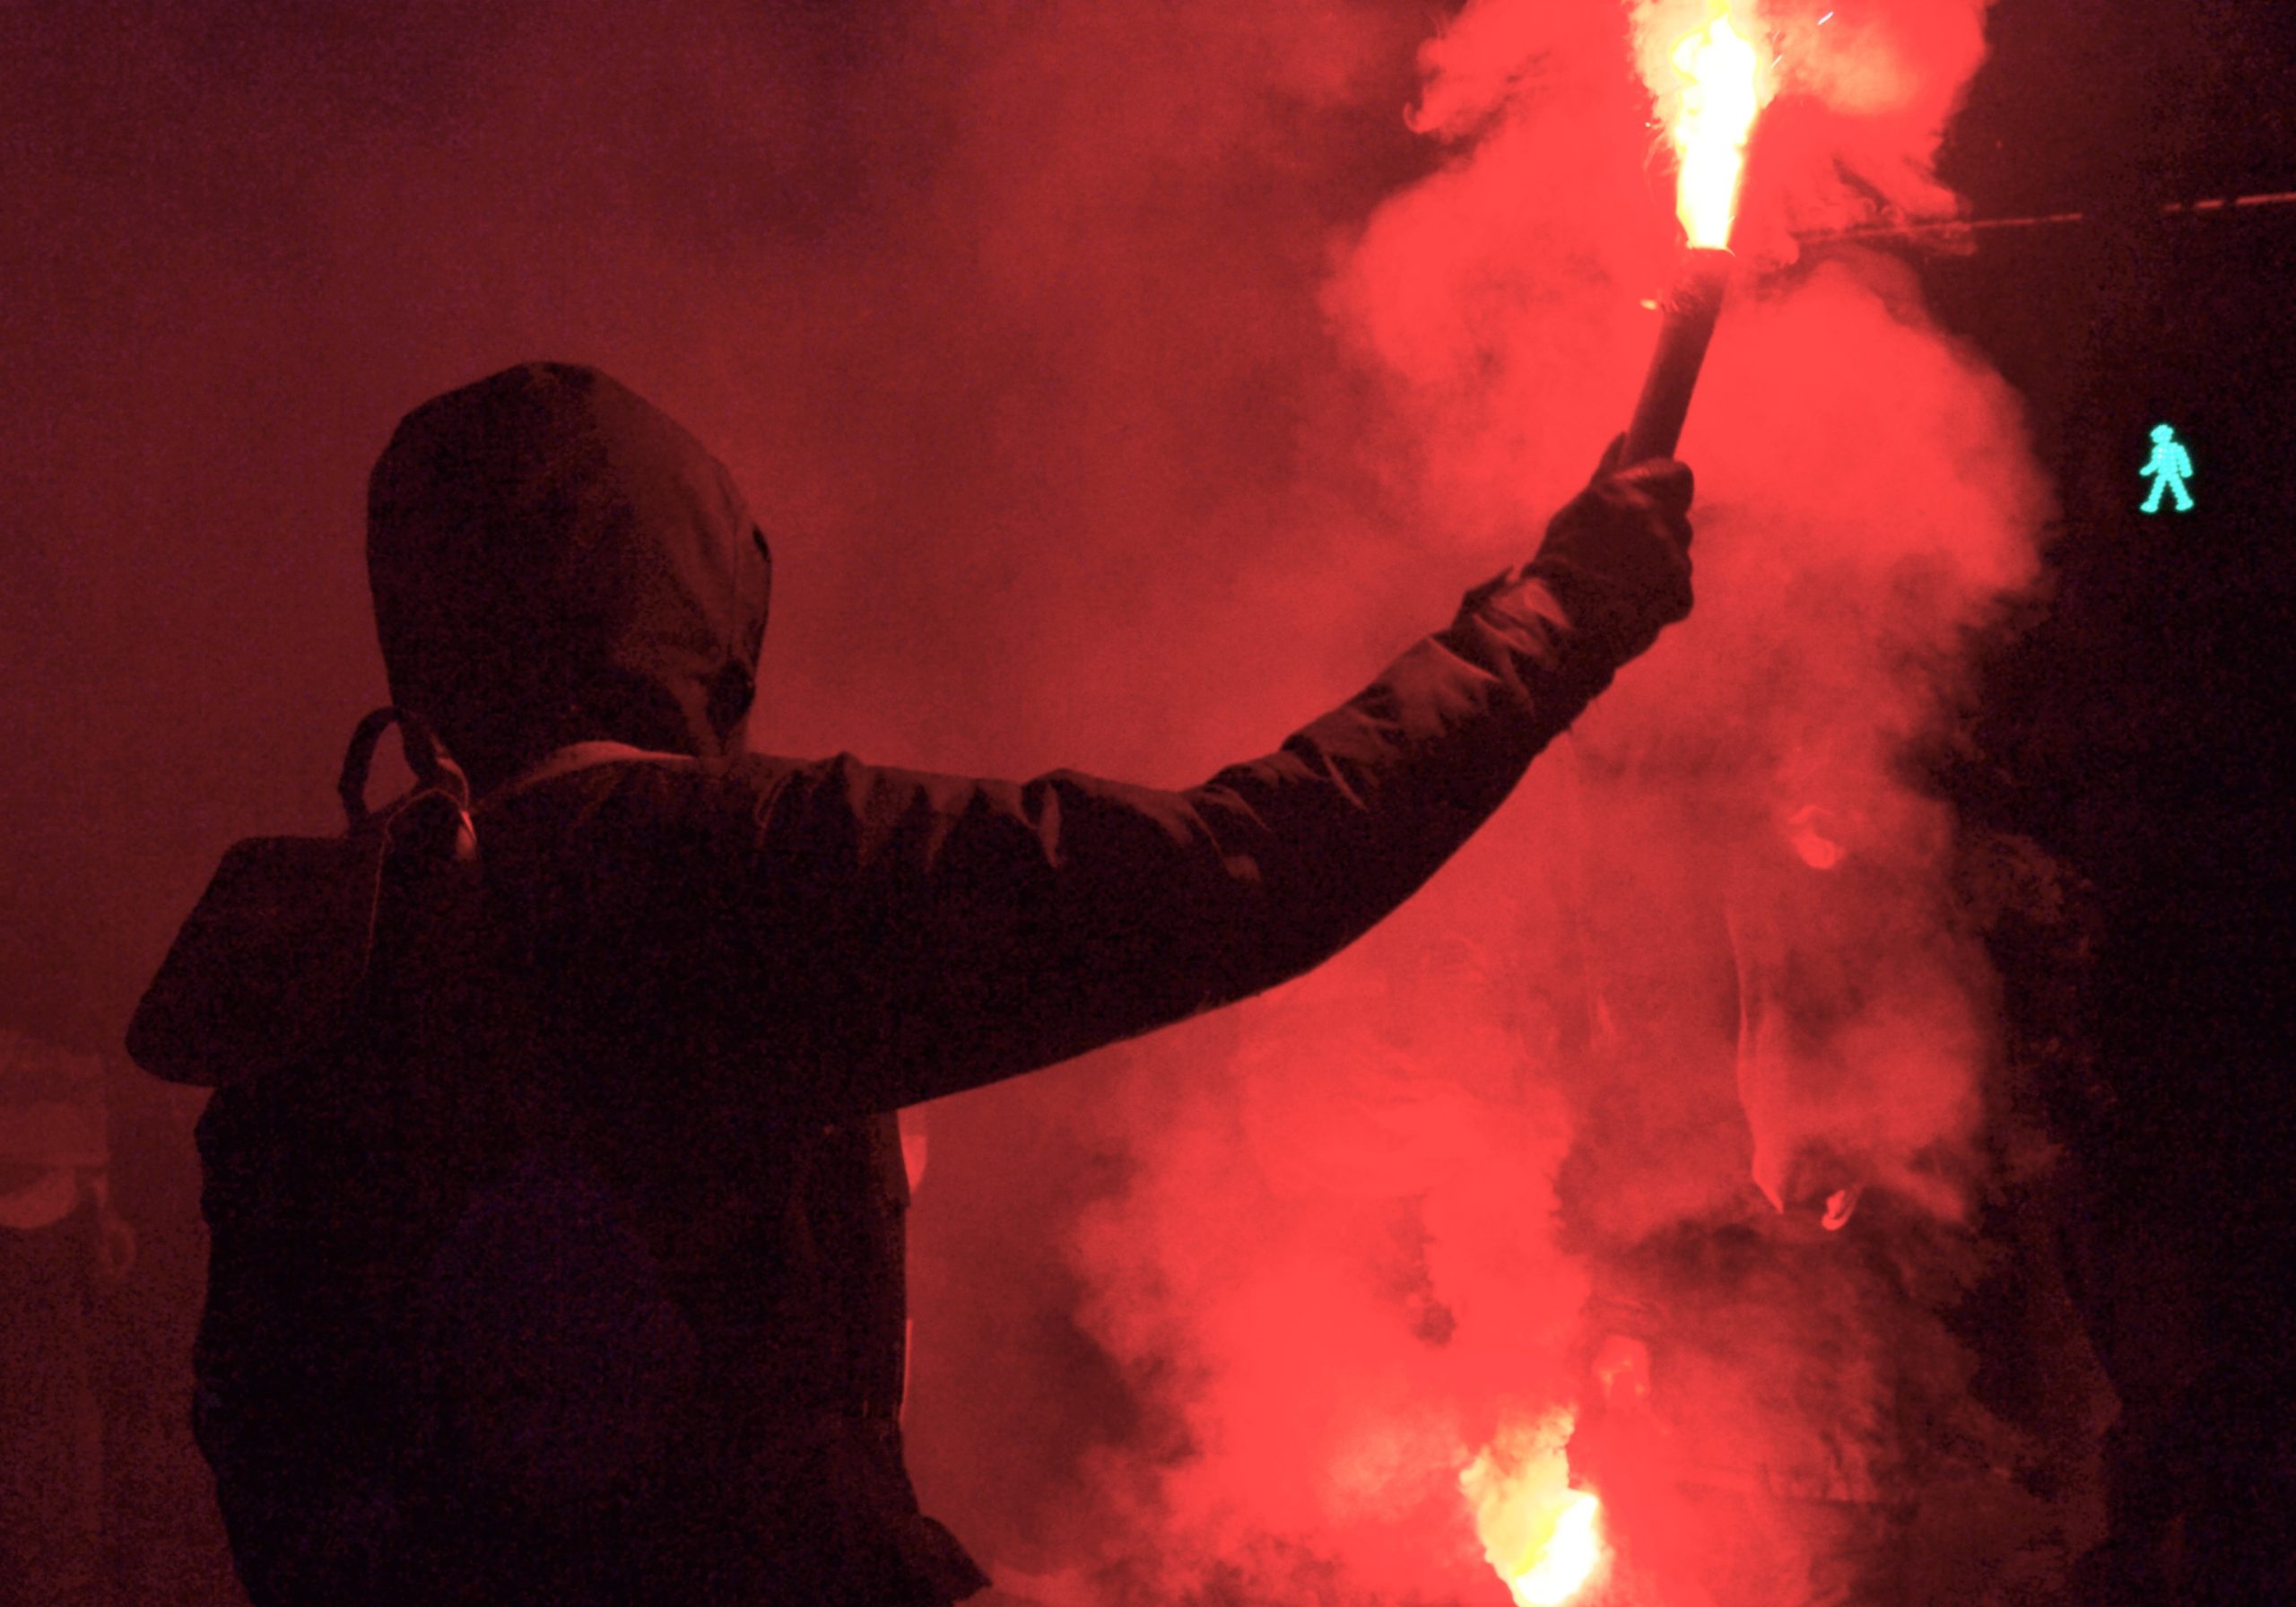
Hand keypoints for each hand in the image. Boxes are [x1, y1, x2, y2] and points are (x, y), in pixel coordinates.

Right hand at [1525, 436, 1694, 664]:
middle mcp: (1657, 521)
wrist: (1559, 624)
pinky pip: (1677, 590)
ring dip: (1658, 566)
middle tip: (1624, 552)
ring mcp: (1673, 559)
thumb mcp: (1576, 512)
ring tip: (1620, 584)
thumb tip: (1623, 438)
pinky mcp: (1680, 594)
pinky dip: (1659, 597)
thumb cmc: (1559, 565)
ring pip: (1676, 556)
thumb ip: (1606, 475)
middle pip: (1677, 519)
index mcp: (1627, 493)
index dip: (1665, 487)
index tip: (1651, 499)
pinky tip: (1629, 604)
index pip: (1677, 474)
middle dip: (1658, 532)